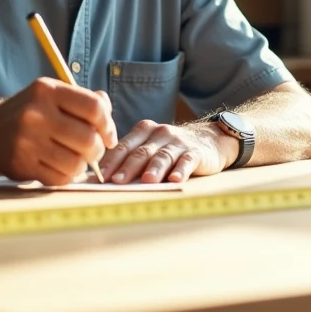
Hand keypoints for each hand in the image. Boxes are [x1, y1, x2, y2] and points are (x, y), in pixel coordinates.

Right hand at [0, 78, 116, 185]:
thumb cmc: (30, 113)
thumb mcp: (53, 96)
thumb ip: (85, 101)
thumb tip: (108, 118)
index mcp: (47, 90)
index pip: (94, 108)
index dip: (108, 125)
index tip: (109, 137)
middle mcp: (35, 113)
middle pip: (88, 139)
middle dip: (97, 150)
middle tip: (93, 151)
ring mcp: (26, 140)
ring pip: (76, 163)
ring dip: (82, 165)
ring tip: (75, 159)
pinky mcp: (21, 165)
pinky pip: (60, 178)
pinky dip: (66, 176)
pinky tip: (59, 167)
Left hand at [98, 119, 239, 183]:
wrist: (210, 140)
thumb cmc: (170, 150)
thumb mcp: (151, 148)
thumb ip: (131, 159)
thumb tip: (103, 181)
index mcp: (144, 130)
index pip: (124, 146)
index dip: (111, 162)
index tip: (100, 177)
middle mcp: (160, 133)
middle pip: (141, 152)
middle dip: (128, 167)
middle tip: (117, 181)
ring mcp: (178, 142)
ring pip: (163, 156)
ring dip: (154, 169)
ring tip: (147, 181)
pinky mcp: (196, 152)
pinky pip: (186, 161)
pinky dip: (181, 170)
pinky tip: (175, 180)